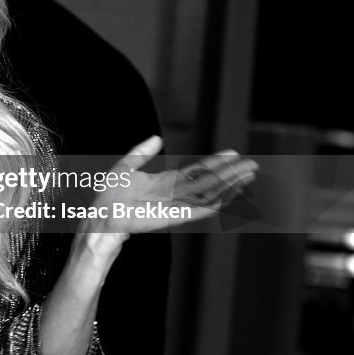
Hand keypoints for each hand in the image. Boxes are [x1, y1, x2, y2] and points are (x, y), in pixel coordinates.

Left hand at [84, 136, 258, 238]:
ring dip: (230, 184)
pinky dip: (218, 201)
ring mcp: (177, 204)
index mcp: (165, 182)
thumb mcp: (126, 167)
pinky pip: (201, 209)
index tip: (233, 153)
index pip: (197, 170)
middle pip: (209, 181)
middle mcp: (175, 193)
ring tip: (248, 174)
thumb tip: (157, 138)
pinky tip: (232, 193)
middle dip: (230, 172)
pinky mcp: (175, 216)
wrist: (102, 215)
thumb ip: (142, 153)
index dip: (215, 162)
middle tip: (251, 164)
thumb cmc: (110, 195)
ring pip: (210, 193)